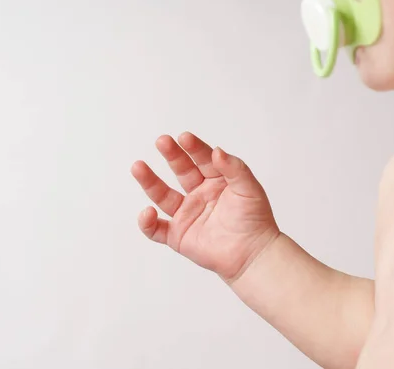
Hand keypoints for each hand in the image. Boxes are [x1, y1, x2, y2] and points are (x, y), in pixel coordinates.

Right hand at [131, 132, 280, 281]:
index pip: (202, 159)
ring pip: (163, 195)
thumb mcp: (250, 189)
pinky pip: (157, 229)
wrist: (253, 255)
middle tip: (162, 141)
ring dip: (149, 181)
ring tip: (138, 166)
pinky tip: (147, 213)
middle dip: (171, 155)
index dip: (194, 148)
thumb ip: (235, 169)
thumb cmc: (255, 220)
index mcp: (216, 180)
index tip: (184, 138)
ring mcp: (187, 214)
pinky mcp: (178, 236)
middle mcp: (199, 194)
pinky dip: (148, 223)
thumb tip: (217, 151)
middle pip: (181, 171)